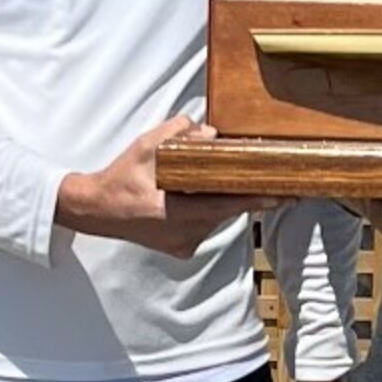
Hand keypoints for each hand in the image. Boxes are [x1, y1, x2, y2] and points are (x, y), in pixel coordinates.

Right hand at [56, 118, 256, 258]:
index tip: (284, 196)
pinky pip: (205, 225)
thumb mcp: (144, 147)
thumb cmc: (120, 179)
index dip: (257, 200)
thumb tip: (209, 133)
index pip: (226, 206)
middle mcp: (183, 234)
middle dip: (237, 191)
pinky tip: (193, 196)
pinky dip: (207, 210)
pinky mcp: (182, 249)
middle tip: (257, 175)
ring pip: (216, 218)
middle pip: (224, 210)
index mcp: (174, 213)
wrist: (96, 211)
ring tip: (211, 181)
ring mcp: (183, 244)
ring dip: (219, 199)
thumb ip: (176, 134)